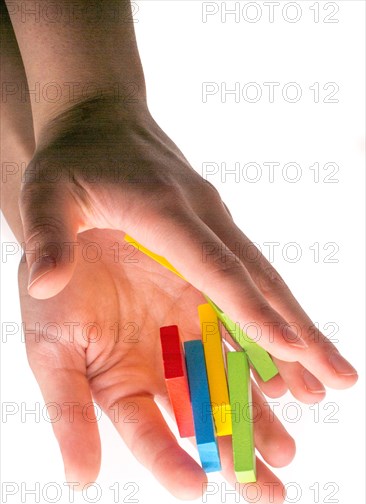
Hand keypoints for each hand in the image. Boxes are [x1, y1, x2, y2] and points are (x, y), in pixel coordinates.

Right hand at [18, 229, 295, 503]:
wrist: (69, 236)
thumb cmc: (54, 296)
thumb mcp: (52, 353)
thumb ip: (69, 412)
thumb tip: (80, 479)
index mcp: (121, 388)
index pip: (147, 434)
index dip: (167, 460)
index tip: (194, 487)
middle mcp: (160, 370)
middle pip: (201, 421)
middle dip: (234, 456)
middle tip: (269, 496)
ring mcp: (185, 338)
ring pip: (228, 384)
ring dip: (259, 418)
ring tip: (285, 451)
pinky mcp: (205, 304)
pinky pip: (238, 334)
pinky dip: (262, 359)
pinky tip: (286, 384)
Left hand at [21, 99, 356, 395]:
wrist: (100, 119)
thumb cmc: (72, 158)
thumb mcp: (46, 192)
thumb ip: (45, 236)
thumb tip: (43, 288)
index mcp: (167, 213)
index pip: (219, 267)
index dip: (254, 310)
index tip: (293, 349)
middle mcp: (204, 219)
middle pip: (262, 280)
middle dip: (302, 332)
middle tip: (342, 378)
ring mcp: (212, 223)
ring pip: (265, 282)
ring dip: (299, 328)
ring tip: (331, 377)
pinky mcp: (209, 231)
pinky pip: (247, 278)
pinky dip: (272, 313)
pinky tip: (287, 344)